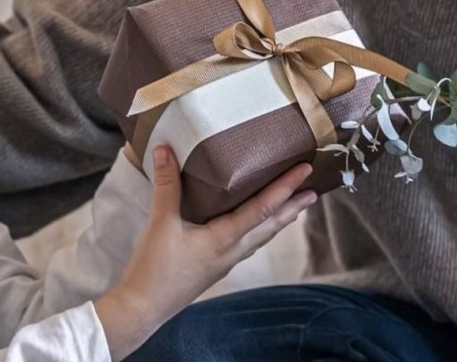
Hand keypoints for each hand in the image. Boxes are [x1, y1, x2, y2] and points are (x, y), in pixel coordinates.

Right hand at [94, 144, 315, 358]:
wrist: (143, 308)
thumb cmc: (154, 269)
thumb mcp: (160, 223)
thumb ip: (166, 185)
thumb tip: (164, 149)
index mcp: (224, 238)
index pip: (264, 208)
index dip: (286, 187)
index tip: (305, 170)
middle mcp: (231, 251)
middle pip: (271, 225)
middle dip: (292, 207)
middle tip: (312, 190)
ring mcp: (225, 262)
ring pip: (260, 237)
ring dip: (278, 220)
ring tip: (292, 207)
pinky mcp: (215, 267)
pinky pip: (246, 244)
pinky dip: (258, 230)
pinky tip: (253, 227)